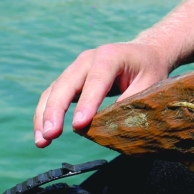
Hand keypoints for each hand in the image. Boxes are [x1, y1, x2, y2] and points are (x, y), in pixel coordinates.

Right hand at [33, 42, 170, 146]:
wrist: (144, 53)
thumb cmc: (149, 69)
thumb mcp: (150, 83)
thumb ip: (132, 100)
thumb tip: (111, 123)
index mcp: (110, 56)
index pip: (96, 80)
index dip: (86, 103)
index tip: (79, 125)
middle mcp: (88, 59)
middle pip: (66, 84)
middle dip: (55, 110)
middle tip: (51, 134)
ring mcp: (76, 68)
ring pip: (54, 91)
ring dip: (44, 116)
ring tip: (42, 141)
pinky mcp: (71, 80)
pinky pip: (53, 96)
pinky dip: (45, 114)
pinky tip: (43, 134)